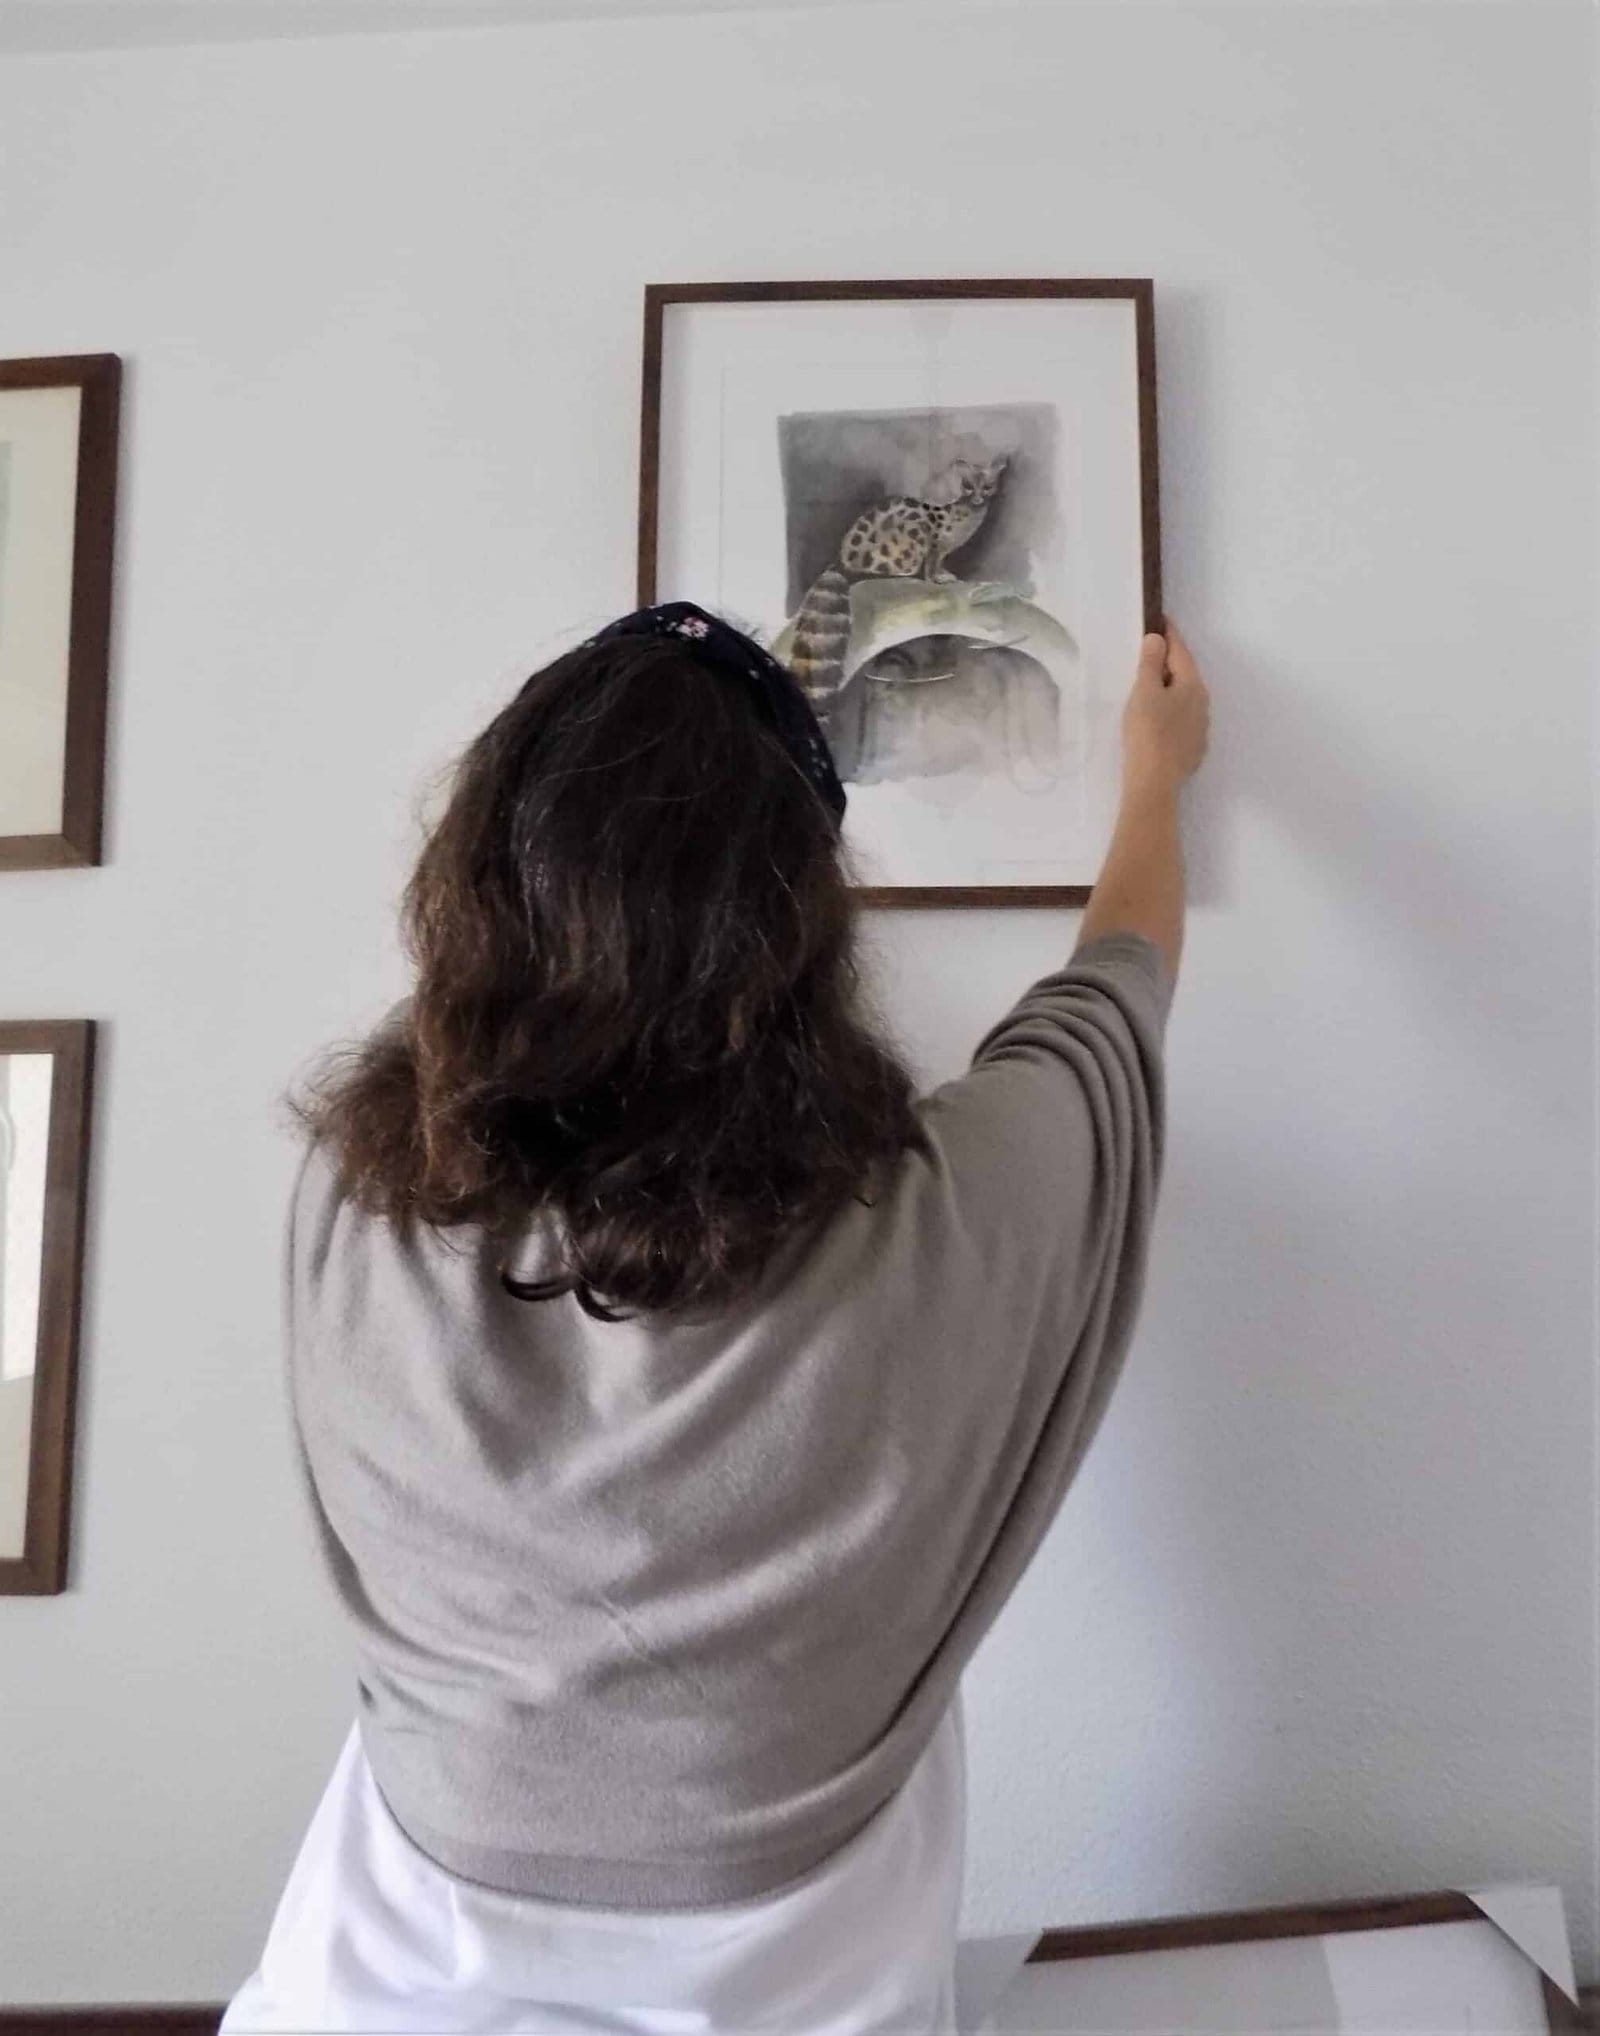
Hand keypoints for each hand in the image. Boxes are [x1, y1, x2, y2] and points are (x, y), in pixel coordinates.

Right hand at [1120, 618, 1208, 797]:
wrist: (1154, 782)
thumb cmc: (1148, 732)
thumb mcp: (1144, 692)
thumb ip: (1150, 663)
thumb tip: (1157, 639)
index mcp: (1192, 685)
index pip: (1180, 651)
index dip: (1169, 634)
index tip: (1159, 619)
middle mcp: (1203, 703)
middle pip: (1185, 674)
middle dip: (1169, 663)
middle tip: (1149, 654)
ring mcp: (1201, 729)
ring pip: (1185, 700)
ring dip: (1170, 690)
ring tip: (1150, 689)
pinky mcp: (1193, 749)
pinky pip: (1182, 722)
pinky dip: (1171, 713)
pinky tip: (1158, 721)